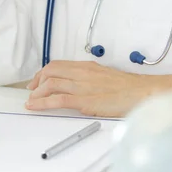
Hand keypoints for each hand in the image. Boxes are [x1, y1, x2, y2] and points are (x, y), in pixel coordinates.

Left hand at [25, 61, 154, 116]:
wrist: (141, 92)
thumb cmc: (127, 88)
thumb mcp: (104, 77)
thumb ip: (90, 79)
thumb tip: (79, 85)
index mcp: (87, 67)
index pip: (58, 65)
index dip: (44, 72)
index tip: (38, 80)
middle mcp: (82, 73)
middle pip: (51, 71)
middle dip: (37, 80)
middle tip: (31, 90)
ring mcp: (82, 86)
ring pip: (51, 84)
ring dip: (37, 93)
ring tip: (31, 101)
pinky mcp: (84, 100)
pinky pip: (58, 100)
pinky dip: (43, 103)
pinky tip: (35, 106)